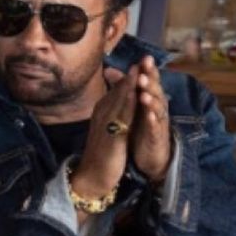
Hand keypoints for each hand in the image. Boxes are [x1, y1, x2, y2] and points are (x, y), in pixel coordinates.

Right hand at [71, 65, 139, 200]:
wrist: (92, 177)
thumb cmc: (101, 153)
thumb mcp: (106, 129)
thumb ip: (112, 113)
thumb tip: (120, 100)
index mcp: (102, 112)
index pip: (117, 91)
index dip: (128, 77)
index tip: (139, 62)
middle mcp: (102, 115)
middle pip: (119, 91)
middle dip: (131, 74)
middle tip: (143, 58)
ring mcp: (106, 125)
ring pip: (120, 101)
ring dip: (131, 84)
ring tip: (140, 69)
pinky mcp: (112, 137)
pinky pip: (122, 118)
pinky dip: (130, 104)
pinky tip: (137, 95)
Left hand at [131, 55, 172, 182]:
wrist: (150, 154)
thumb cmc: (141, 126)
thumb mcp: (132, 106)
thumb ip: (124, 88)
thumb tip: (110, 71)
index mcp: (150, 99)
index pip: (149, 81)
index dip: (148, 70)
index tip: (144, 58)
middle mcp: (157, 108)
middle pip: (155, 90)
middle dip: (151, 80)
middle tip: (145, 70)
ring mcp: (158, 122)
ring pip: (157, 108)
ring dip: (151, 99)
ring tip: (144, 92)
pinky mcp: (156, 137)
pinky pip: (155, 128)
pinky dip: (152, 121)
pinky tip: (149, 116)